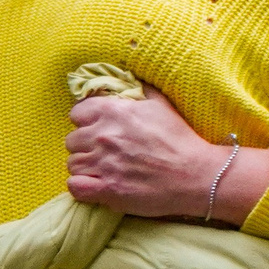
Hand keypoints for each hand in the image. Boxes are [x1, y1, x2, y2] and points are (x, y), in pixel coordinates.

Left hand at [65, 87, 268, 221]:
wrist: (196, 175)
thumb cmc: (180, 139)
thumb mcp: (161, 103)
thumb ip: (139, 89)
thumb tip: (127, 79)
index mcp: (113, 111)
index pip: (76, 112)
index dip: (85, 121)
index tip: (97, 128)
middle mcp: (103, 136)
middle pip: (72, 139)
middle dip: (84, 144)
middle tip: (102, 151)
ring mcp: (103, 164)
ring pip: (72, 163)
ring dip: (84, 166)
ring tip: (101, 169)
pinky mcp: (107, 190)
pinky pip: (74, 186)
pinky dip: (80, 186)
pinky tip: (94, 184)